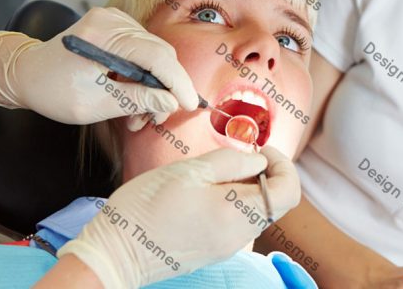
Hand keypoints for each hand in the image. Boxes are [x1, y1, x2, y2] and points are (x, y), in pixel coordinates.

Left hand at [0, 7, 197, 124]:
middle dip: (165, 87)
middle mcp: (111, 20)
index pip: (156, 56)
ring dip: (154, 84)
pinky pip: (144, 49)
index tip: (190, 104)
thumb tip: (171, 102)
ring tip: (141, 112)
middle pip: (159, 53)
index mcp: (103, 36)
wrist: (25, 73)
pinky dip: (144, 73)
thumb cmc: (52, 91)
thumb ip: (136, 100)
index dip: (177, 82)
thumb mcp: (94, 104)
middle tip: (158, 116)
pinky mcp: (115, 24)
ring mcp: (114, 19)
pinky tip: (134, 93)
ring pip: (154, 53)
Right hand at [58, 146, 300, 287]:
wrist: (113, 254)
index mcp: (238, 214)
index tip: (261, 149)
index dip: (283, 164)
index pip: (289, 192)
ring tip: (215, 172)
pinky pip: (238, 223)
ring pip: (256, 212)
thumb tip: (260, 160)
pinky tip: (205, 192)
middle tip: (237, 156)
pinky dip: (233, 203)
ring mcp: (227, 247)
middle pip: (275, 202)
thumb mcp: (189, 170)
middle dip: (264, 173)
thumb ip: (231, 161)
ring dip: (247, 187)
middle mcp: (239, 236)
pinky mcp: (213, 251)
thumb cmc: (146, 207)